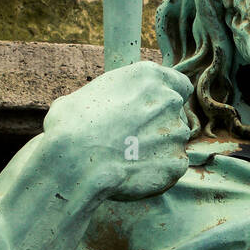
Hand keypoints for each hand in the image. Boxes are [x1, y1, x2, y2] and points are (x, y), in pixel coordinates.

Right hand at [42, 60, 191, 202]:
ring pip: (173, 142)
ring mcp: (176, 132)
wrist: (74, 161)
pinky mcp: (177, 162)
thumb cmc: (70, 126)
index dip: (167, 100)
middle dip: (160, 126)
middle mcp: (169, 100)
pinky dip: (158, 171)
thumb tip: (105, 107)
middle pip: (175, 115)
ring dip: (158, 150)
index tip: (155, 112)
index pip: (179, 85)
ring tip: (127, 159)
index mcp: (149, 76)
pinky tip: (133, 173)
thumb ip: (113, 96)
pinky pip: (172, 167)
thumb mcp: (87, 94)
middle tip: (133, 140)